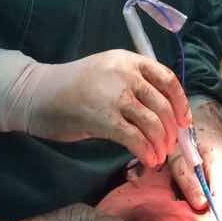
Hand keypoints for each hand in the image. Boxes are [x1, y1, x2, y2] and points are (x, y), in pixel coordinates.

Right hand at [0, 49, 190, 167]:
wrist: (37, 93)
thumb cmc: (72, 87)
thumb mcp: (107, 72)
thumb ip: (133, 84)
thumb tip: (163, 113)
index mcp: (128, 60)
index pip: (167, 78)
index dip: (180, 102)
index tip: (184, 121)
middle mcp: (125, 74)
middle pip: (162, 104)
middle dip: (171, 130)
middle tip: (169, 146)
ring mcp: (114, 95)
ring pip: (152, 123)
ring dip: (160, 144)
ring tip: (158, 157)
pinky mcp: (102, 117)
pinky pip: (134, 137)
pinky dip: (146, 152)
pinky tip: (148, 160)